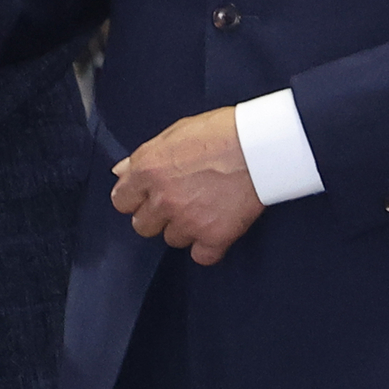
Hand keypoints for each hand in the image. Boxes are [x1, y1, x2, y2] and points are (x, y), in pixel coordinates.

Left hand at [109, 108, 266, 263]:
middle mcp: (163, 199)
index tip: (149, 197)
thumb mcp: (178, 131)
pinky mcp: (215, 234)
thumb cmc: (227, 132)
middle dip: (158, 216)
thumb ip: (145, 155)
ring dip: (185, 229)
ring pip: (172, 239)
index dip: (137, 199)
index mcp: (149, 170)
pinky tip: (216, 232)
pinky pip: (202, 256)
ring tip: (205, 211)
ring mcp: (188, 219)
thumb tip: (122, 171)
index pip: (122, 201)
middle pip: (143, 226)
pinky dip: (209, 248)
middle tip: (180, 202)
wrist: (266, 145)